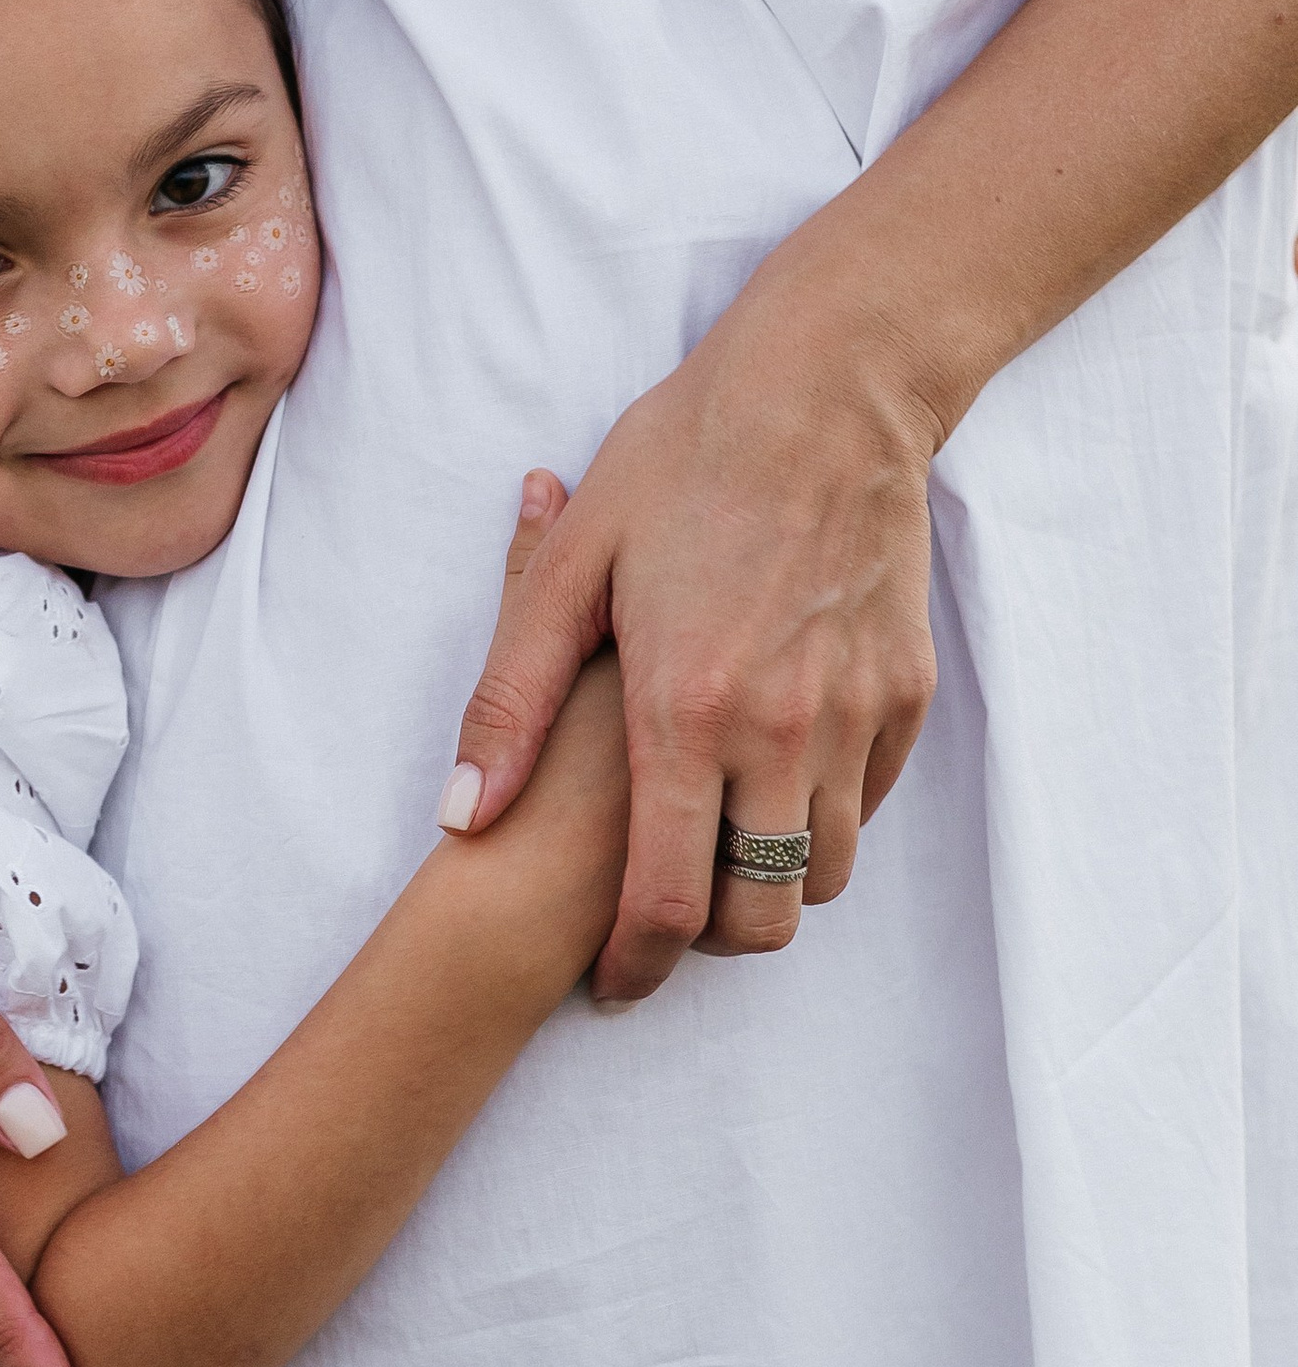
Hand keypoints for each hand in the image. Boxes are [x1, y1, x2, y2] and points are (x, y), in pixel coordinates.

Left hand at [444, 280, 944, 1002]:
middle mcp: (780, 731)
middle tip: (666, 915)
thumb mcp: (568, 571)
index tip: (608, 980)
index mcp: (684, 712)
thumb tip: (459, 816)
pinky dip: (821, 816)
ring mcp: (856, 715)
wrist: (828, 386)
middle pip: (758, 917)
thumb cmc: (681, 463)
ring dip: (770, 883)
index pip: (663, 901)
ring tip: (719, 847)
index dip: (632, 964)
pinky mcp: (907, 692)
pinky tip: (774, 778)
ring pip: (823, 873)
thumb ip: (510, 702)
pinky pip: (867, 803)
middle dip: (708, 942)